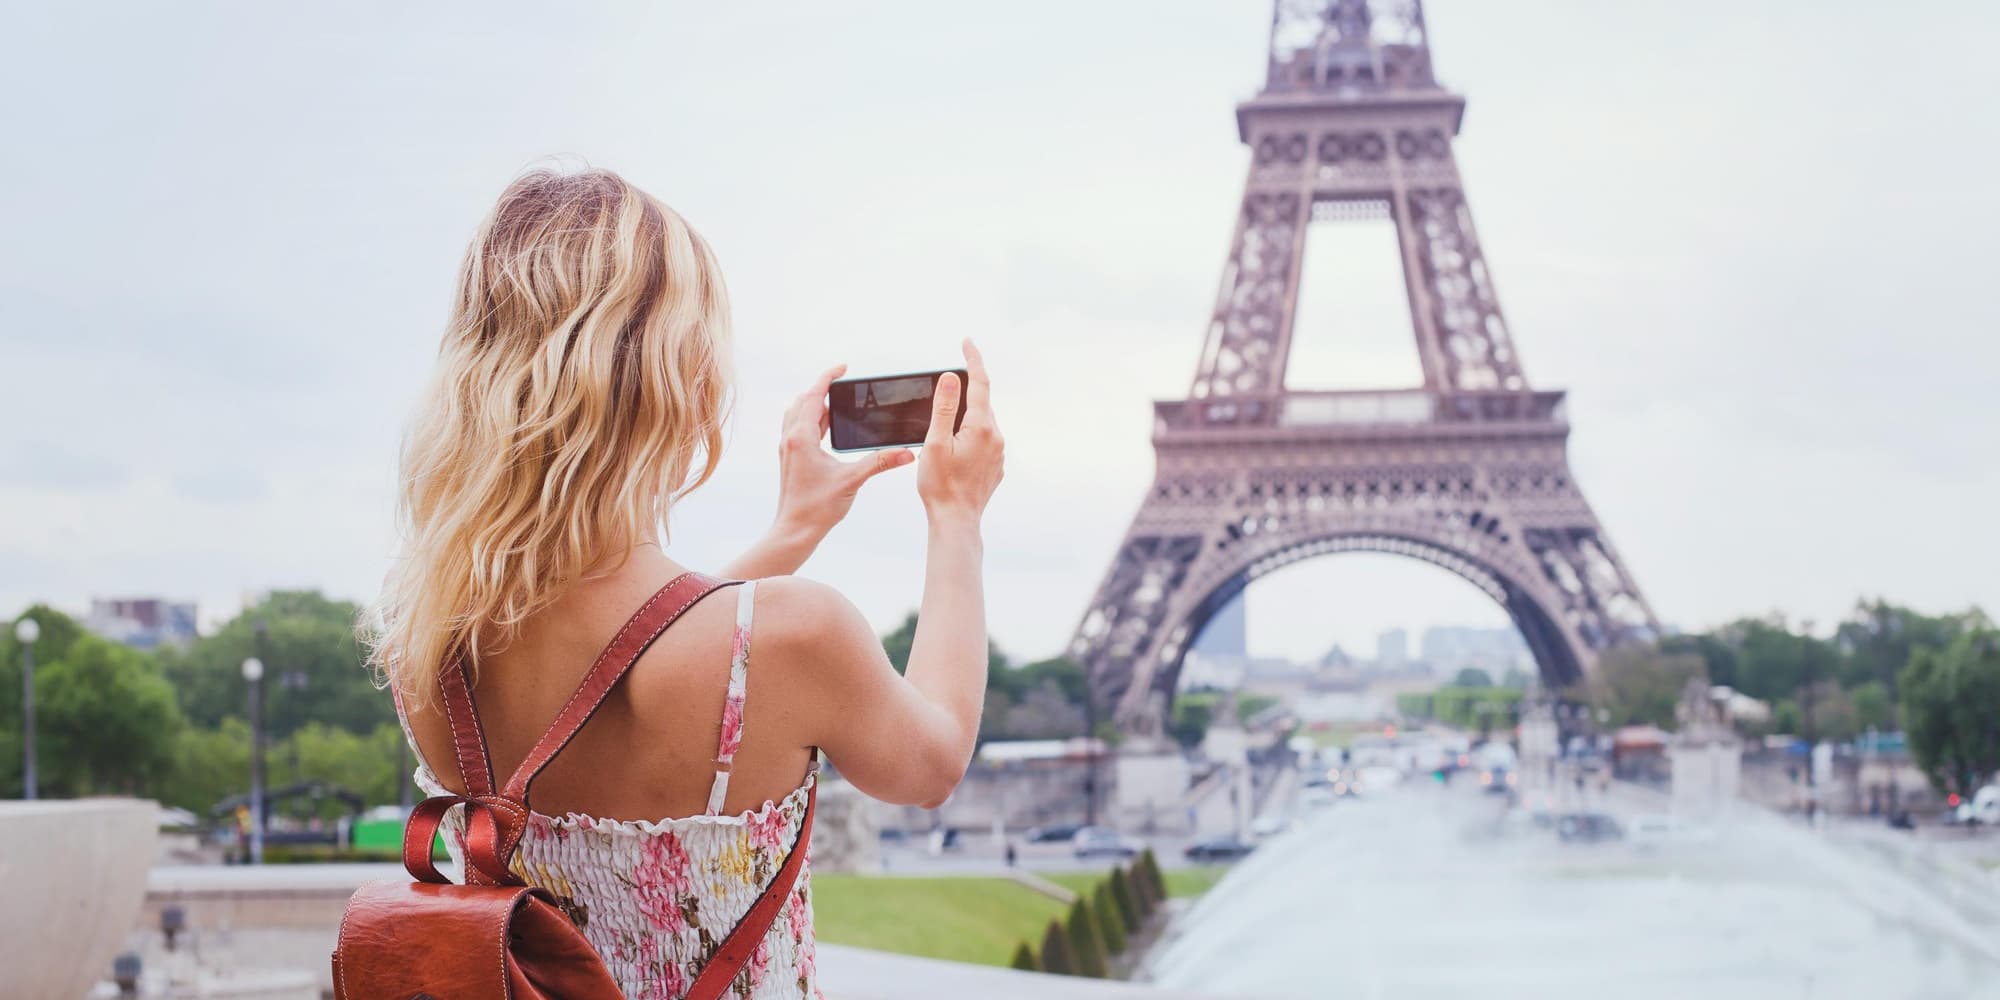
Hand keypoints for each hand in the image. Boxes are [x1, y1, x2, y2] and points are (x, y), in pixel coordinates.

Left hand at [770, 364, 914, 542]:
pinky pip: (799, 429)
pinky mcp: (790, 459)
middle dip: (822, 389)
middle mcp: (790, 438)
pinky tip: (828, 430)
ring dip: (815, 404)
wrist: (795, 530)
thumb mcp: (852, 480)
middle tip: (843, 385)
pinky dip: (812, 420)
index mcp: (802, 437)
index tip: (844, 368)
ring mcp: (788, 449)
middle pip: (803, 401)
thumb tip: (906, 453)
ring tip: (837, 404)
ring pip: (798, 414)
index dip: (828, 378)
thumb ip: (880, 463)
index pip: (813, 395)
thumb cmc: (817, 507)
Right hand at [917, 339, 1003, 525]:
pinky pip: (985, 441)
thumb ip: (943, 408)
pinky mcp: (996, 466)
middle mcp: (996, 437)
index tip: (967, 342)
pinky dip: (970, 436)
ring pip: (983, 423)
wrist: (957, 520)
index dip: (973, 360)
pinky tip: (955, 450)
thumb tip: (949, 379)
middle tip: (945, 387)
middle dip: (966, 391)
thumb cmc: (940, 485)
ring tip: (944, 430)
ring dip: (967, 418)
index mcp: (981, 427)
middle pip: (981, 402)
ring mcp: (999, 453)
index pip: (979, 383)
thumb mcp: (935, 443)